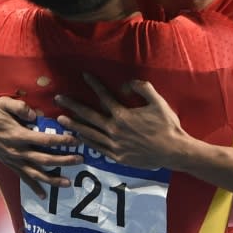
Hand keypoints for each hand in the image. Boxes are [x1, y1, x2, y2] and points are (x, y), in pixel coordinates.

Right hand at [0, 95, 81, 197]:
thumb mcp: (4, 103)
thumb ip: (20, 108)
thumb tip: (35, 115)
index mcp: (18, 135)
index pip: (44, 140)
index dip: (61, 140)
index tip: (75, 140)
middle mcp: (17, 151)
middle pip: (44, 159)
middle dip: (63, 160)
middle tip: (80, 160)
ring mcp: (13, 160)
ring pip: (36, 174)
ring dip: (52, 179)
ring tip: (68, 183)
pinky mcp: (10, 164)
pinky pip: (24, 178)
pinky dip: (34, 188)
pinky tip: (44, 196)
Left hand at [54, 73, 192, 169]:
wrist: (173, 151)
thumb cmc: (167, 125)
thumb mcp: (157, 102)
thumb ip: (141, 88)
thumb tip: (124, 85)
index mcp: (123, 115)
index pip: (104, 96)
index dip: (94, 84)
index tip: (84, 75)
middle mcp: (114, 129)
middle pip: (89, 115)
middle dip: (72, 106)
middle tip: (58, 99)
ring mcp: (114, 145)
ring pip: (89, 133)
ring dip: (74, 124)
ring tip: (61, 119)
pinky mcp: (116, 157)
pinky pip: (97, 147)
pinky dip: (86, 141)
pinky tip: (79, 136)